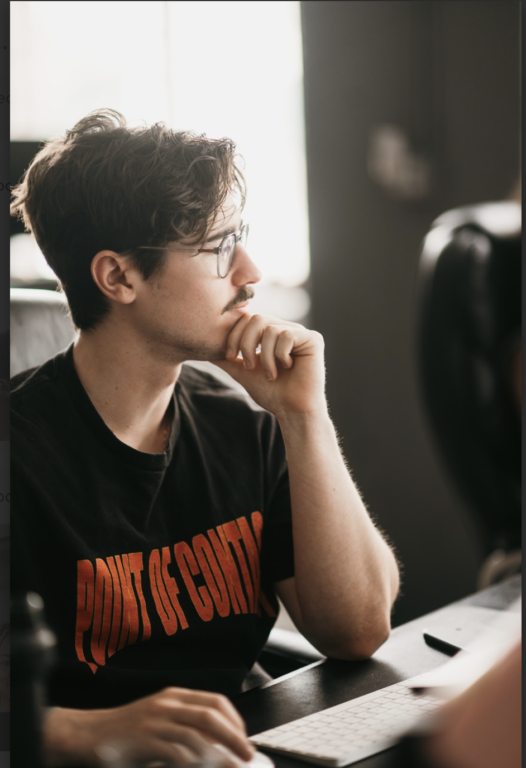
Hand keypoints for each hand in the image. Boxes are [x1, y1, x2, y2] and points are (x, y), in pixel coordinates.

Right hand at [43, 687, 254, 766]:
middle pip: (211, 717)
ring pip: (197, 736)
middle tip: (247, 755)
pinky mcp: (144, 741)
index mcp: (174, 696)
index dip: (235, 721)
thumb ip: (184, 725)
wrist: (88, 733)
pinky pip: (177, 753)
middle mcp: (167, 704)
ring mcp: (155, 721)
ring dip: (219, 755)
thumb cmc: (125, 731)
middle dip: (235, 737)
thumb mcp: (158, 718)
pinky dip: (193, 763)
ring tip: (231, 767)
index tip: (244, 739)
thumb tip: (218, 744)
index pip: (215, 702)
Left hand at [213, 314, 326, 418]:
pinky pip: (287, 335)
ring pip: (270, 329)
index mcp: (270, 334)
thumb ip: (228, 359)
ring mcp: (300, 333)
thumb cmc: (271, 393)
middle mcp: (286, 329)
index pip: (247, 319)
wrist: (292, 411)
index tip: (230, 357)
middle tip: (248, 366)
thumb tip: (206, 349)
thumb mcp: (243, 372)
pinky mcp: (313, 339)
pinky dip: (280, 355)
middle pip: (257, 318)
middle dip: (246, 343)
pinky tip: (287, 367)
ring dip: (264, 356)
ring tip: (270, 375)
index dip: (234, 335)